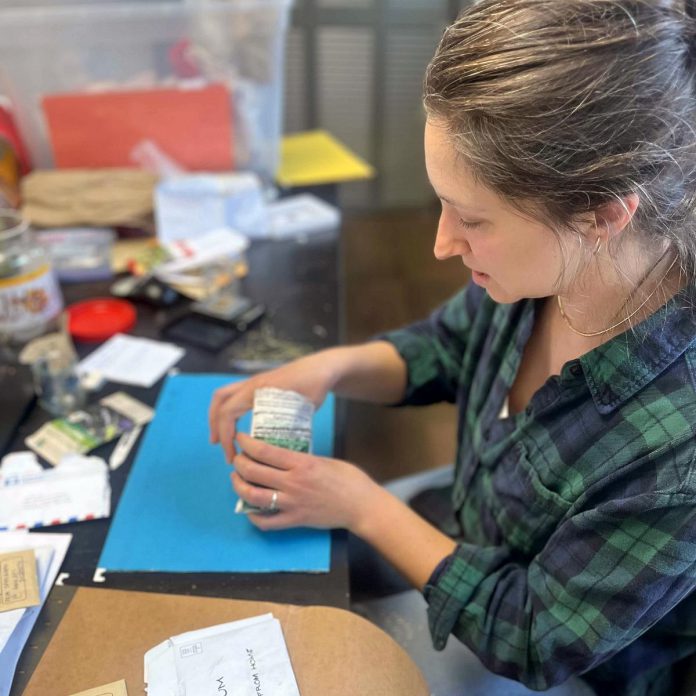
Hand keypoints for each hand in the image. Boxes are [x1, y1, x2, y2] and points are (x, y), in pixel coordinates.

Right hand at [208, 351, 337, 461]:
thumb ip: (287, 429)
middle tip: (218, 445)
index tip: (232, 455)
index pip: (228, 412)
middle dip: (215, 423)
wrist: (323, 367)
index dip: (225, 436)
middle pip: (220, 400)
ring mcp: (256, 382)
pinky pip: (237, 394)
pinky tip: (239, 425)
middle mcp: (253, 383)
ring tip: (222, 437)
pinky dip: (231, 409)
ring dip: (220, 415)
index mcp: (258, 389)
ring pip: (226, 395)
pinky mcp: (262, 384)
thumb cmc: (315, 386)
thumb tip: (274, 454)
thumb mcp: (302, 409)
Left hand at [231, 432, 380, 530]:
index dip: (247, 444)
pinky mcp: (295, 520)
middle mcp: (293, 483)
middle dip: (239, 462)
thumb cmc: (349, 479)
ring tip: (237, 479)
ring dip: (239, 487)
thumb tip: (281, 456)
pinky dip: (253, 517)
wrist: (362, 506)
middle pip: (254, 472)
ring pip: (253, 496)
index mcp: (302, 464)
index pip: (265, 451)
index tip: (240, 438)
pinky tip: (249, 509)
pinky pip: (266, 522)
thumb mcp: (324, 460)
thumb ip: (302, 459)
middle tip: (236, 458)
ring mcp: (292, 504)